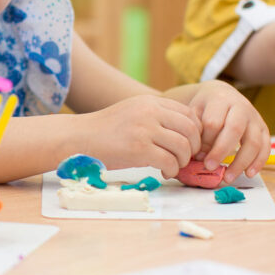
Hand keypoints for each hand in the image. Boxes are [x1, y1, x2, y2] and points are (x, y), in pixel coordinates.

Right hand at [77, 95, 201, 178]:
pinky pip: (169, 161)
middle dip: (194, 148)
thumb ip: (156, 116)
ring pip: (183, 146)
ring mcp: (144, 129)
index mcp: (150, 102)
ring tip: (174, 166)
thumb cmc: (106, 131)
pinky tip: (163, 172)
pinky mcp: (139, 149)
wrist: (79, 138)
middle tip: (185, 158)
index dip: (195, 132)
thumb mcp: (133, 112)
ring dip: (183, 161)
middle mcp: (150, 112)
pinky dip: (171, 170)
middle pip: (190, 129)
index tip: (189, 145)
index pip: (188, 114)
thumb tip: (183, 133)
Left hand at [188, 80, 269, 181]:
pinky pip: (265, 147)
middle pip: (234, 130)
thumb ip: (196, 132)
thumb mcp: (195, 112)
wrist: (221, 94)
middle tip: (209, 167)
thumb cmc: (205, 107)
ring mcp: (255, 117)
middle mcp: (241, 106)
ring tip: (228, 177)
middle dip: (221, 151)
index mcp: (220, 99)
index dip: (205, 141)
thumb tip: (200, 157)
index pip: (213, 122)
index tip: (197, 156)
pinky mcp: (263, 128)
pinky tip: (249, 173)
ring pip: (253, 141)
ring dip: (241, 162)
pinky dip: (259, 162)